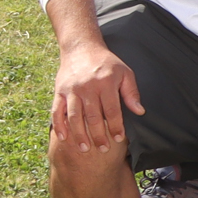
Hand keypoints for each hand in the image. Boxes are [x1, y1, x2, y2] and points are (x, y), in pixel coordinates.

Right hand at [50, 38, 141, 152]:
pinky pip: (57, 112)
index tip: (118, 138)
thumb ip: (131, 92)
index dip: (115, 126)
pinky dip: (59, 126)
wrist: (81, 48)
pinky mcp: (59, 92)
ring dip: (79, 135)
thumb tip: (140, 111)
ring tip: (84, 149)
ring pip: (74, 117)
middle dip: (98, 135)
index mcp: (105, 83)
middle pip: (92, 117)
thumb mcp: (125, 73)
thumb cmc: (107, 63)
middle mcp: (87, 88)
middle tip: (103, 149)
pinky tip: (63, 138)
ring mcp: (71, 91)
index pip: (112, 110)